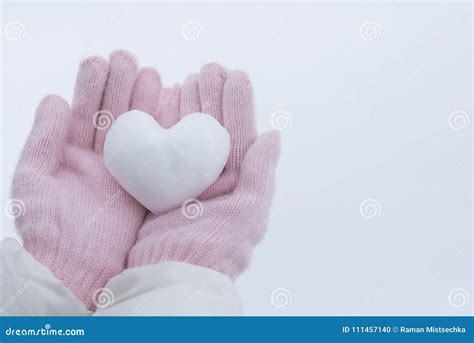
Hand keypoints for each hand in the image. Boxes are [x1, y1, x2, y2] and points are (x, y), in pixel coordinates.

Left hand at [11, 50, 161, 308]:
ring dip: (145, 103)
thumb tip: (53, 99)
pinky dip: (165, 134)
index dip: (91, 86)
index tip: (101, 60)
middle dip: (121, 86)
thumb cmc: (49, 231)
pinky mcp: (148, 190)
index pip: (84, 112)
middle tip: (130, 59)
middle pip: (114, 116)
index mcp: (72, 156)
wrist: (77, 273)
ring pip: (139, 132)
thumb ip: (42, 140)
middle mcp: (102, 161)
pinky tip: (170, 109)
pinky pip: (159, 157)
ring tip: (153, 75)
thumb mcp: (33, 181)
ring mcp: (127, 174)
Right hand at [128, 64, 280, 277]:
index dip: (237, 104)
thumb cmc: (217, 248)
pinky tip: (165, 101)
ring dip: (188, 106)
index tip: (234, 75)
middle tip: (208, 69)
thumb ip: (261, 173)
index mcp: (238, 181)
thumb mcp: (249, 212)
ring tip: (189, 78)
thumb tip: (274, 134)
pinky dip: (163, 125)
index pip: (239, 134)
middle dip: (212, 99)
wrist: (172, 274)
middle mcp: (213, 178)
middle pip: (212, 130)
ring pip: (187, 135)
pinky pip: (163, 149)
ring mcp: (186, 180)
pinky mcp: (160, 184)